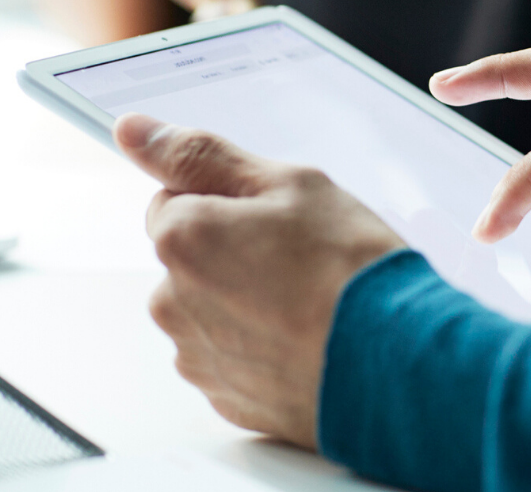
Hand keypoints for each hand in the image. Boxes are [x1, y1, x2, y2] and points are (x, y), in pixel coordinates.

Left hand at [114, 113, 405, 447]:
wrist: (398, 362)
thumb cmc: (350, 270)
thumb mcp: (289, 185)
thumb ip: (200, 155)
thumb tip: (132, 130)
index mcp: (182, 238)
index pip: (174, 200)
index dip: (229, 202)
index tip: (275, 218)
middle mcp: (172, 302)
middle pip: (191, 260)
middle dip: (234, 255)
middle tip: (300, 261)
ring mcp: (199, 357)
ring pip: (211, 312)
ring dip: (246, 305)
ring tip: (309, 306)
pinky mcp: (226, 399)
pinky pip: (234, 360)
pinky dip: (262, 350)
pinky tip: (307, 341)